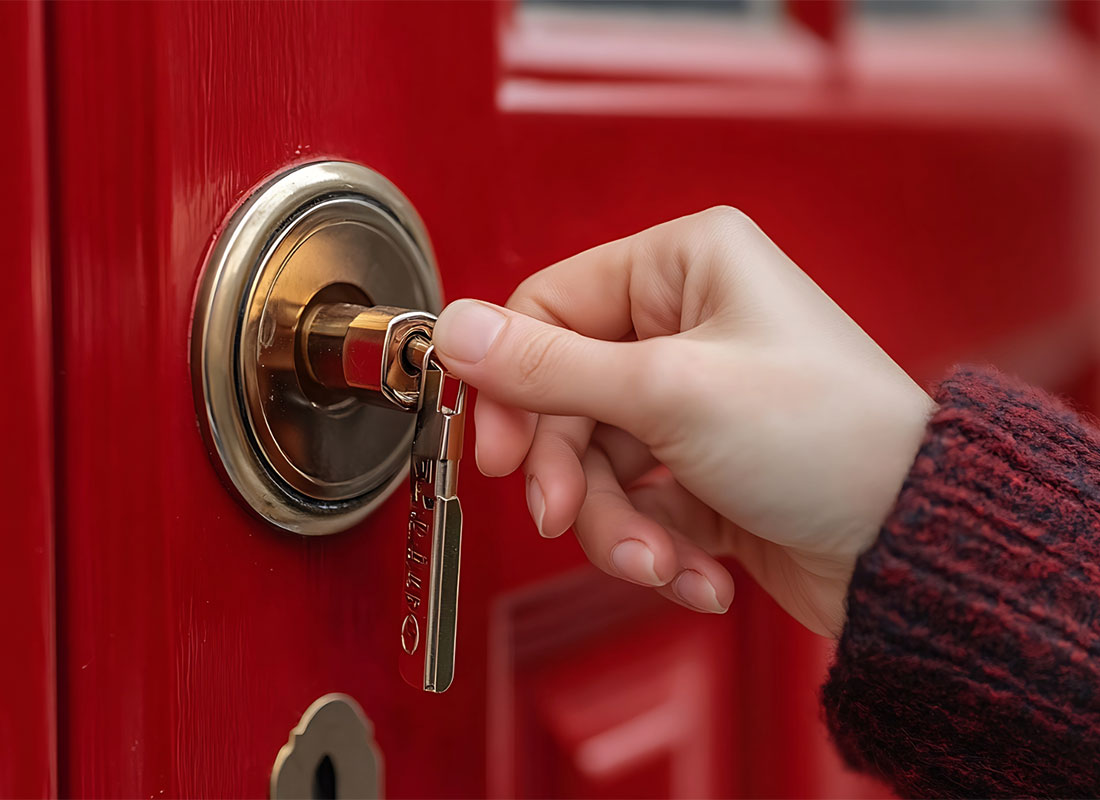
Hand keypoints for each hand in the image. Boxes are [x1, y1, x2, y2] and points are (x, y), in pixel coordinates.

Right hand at [432, 208, 933, 636]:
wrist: (914, 546)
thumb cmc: (829, 438)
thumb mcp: (668, 393)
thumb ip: (547, 367)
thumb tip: (454, 330)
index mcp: (685, 266)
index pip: (549, 308)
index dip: (509, 383)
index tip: (495, 449)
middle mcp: (688, 325)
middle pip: (565, 398)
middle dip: (569, 474)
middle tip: (562, 514)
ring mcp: (694, 401)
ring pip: (596, 464)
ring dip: (617, 526)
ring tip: (660, 560)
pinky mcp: (703, 469)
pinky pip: (638, 506)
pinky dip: (658, 547)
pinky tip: (701, 572)